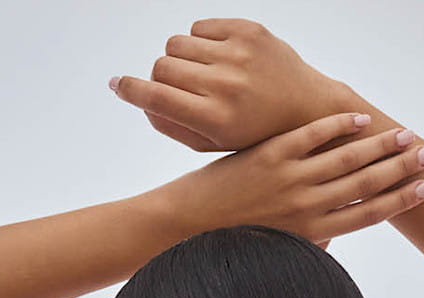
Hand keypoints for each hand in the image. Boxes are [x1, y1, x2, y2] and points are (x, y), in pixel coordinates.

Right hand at [109, 20, 348, 153]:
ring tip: (198, 76)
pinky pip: (199, 27)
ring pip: (176, 43)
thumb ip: (173, 125)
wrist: (306, 109)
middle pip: (162, 66)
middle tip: (176, 90)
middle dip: (159, 78)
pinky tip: (217, 60)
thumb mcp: (214, 145)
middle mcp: (226, 85)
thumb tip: (140, 99)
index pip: (157, 96)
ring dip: (179, 59)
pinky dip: (199, 42)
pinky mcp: (248, 30)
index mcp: (216, 120)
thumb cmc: (254, 135)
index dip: (129, 89)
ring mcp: (238, 54)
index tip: (116, 84)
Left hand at [158, 110, 423, 245]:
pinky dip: (336, 125)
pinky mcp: (268, 158)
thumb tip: (327, 245)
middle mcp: (305, 209)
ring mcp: (288, 182)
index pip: (367, 215)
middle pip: (367, 185)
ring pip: (346, 160)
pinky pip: (310, 137)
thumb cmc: (228, 248)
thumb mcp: (274, 253)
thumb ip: (304, 245)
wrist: (185, 232)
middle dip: (402, 169)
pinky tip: (358, 117)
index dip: (400, 201)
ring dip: (380, 145)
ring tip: (406, 134)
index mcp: (310, 234)